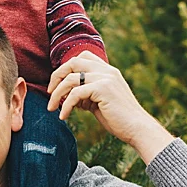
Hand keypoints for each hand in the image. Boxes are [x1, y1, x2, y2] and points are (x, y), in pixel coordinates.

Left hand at [46, 51, 173, 163]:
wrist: (137, 129)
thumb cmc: (118, 119)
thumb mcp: (100, 102)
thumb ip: (86, 94)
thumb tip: (67, 95)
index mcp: (108, 71)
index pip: (82, 57)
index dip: (66, 68)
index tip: (58, 85)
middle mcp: (107, 70)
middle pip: (73, 62)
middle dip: (56, 76)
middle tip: (49, 93)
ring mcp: (105, 78)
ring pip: (70, 79)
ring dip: (57, 94)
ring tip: (51, 108)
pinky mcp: (103, 89)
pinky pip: (75, 94)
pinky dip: (65, 105)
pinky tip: (63, 116)